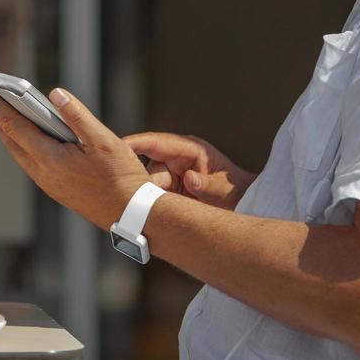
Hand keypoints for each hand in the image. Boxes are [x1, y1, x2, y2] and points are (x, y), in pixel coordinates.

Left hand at [0, 86, 149, 229]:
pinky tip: (30, 136)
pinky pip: (31, 162)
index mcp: (49, 159)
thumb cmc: (121, 177)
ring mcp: (47, 184)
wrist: (130, 214)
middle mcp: (42, 173)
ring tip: (3, 112)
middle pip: (10, 141)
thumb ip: (77, 115)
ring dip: (9, 132)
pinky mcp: (55, 189)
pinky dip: (24, 145)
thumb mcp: (103, 140)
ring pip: (19, 153)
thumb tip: (56, 94)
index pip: (14, 127)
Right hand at [122, 132, 252, 209]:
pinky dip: (152, 207)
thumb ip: (208, 185)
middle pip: (148, 169)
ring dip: (153, 201)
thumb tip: (190, 179)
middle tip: (153, 202)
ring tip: (167, 213)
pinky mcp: (165, 190)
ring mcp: (169, 175)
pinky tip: (157, 216)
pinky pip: (151, 197)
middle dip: (147, 187)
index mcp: (188, 149)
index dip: (134, 144)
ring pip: (147, 186)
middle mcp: (174, 159)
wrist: (243, 206)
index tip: (117, 148)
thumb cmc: (236, 191)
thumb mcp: (226, 189)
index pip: (154, 142)